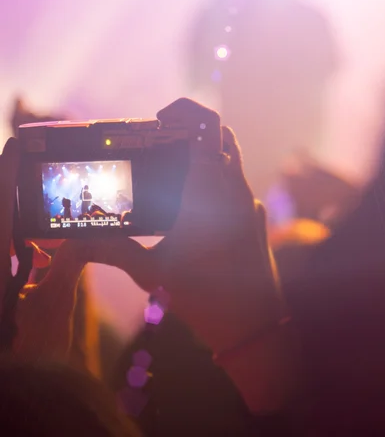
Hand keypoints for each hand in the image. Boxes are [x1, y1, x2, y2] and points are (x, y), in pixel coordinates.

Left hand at [0, 139, 91, 359]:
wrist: (18, 389)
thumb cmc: (29, 352)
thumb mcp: (55, 302)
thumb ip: (71, 261)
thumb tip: (85, 234)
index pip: (2, 203)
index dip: (9, 170)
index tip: (20, 143)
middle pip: (4, 214)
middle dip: (18, 190)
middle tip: (40, 172)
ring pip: (7, 234)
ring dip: (24, 219)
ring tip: (50, 211)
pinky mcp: (4, 286)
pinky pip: (10, 253)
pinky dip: (24, 245)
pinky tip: (44, 249)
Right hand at [91, 99, 282, 353]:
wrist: (254, 328)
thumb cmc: (206, 298)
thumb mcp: (151, 273)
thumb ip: (113, 251)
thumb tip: (76, 242)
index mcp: (210, 190)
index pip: (208, 126)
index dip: (185, 110)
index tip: (160, 118)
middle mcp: (235, 189)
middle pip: (221, 135)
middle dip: (192, 128)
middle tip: (161, 140)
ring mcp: (249, 202)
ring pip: (230, 158)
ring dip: (204, 153)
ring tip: (172, 171)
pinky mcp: (254, 217)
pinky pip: (234, 184)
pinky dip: (213, 179)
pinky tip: (190, 206)